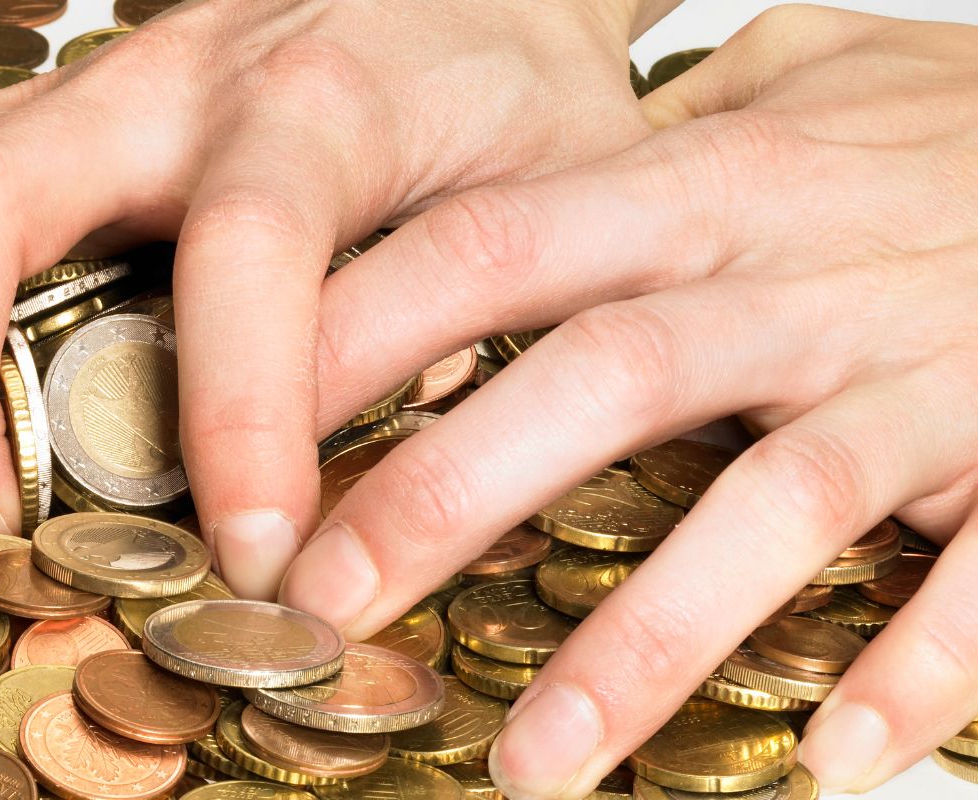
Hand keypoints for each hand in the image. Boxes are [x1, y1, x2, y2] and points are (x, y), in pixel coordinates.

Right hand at [0, 0, 665, 596]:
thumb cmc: (523, 100)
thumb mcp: (553, 210)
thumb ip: (470, 330)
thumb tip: (374, 498)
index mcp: (319, 103)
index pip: (242, 252)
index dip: (234, 421)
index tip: (251, 557)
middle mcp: (173, 84)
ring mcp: (89, 94)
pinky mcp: (52, 120)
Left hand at [277, 6, 977, 796]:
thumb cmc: (947, 118)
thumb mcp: (800, 79)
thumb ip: (666, 132)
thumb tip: (545, 164)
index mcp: (711, 187)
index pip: (494, 245)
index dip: (362, 337)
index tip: (254, 437)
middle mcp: (795, 276)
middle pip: (591, 382)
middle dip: (445, 500)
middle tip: (325, 613)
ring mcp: (913, 366)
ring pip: (765, 503)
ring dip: (646, 642)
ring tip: (534, 764)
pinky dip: (915, 667)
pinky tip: (833, 764)